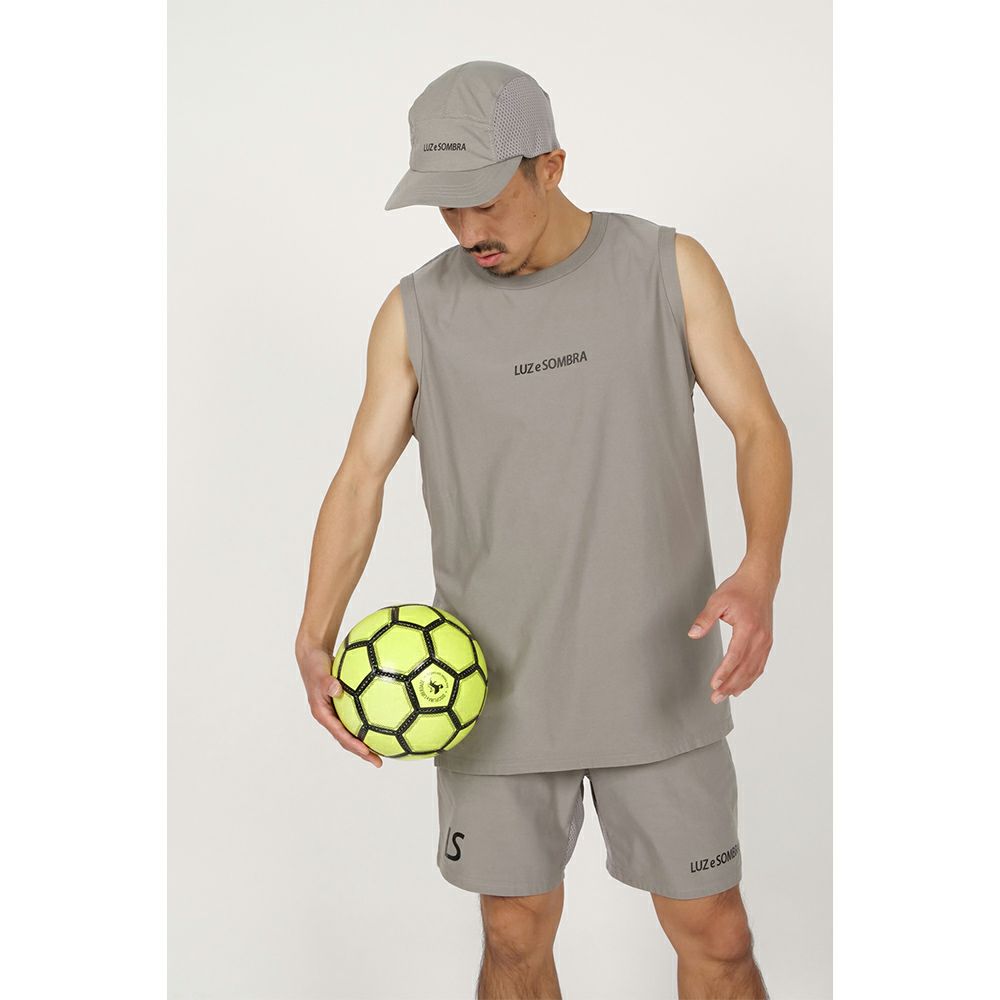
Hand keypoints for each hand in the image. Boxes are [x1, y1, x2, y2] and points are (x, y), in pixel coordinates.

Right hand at [297, 644, 382, 767]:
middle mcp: (329, 716)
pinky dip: (367, 725)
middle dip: (362, 752)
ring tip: (384, 750)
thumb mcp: (319, 672)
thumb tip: (337, 689)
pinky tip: (383, 724)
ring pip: (351, 732)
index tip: (367, 753)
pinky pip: (356, 718)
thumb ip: (327, 682)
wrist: (311, 656)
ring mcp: (335, 712)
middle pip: (346, 739)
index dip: (353, 745)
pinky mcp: (341, 706)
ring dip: (365, 742)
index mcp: (322, 713)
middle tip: (378, 761)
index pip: (339, 734)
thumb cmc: (315, 664)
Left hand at [687, 564, 775, 702]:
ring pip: (754, 669)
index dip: (725, 672)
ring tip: (726, 696)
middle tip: (716, 697)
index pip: (735, 656)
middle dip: (730, 685)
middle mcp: (760, 637)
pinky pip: (760, 664)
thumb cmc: (739, 589)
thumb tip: (693, 634)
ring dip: (741, 685)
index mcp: (748, 628)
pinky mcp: (767, 641)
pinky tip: (742, 686)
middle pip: (746, 668)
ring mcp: (766, 641)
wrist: (760, 581)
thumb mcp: (717, 600)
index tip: (714, 684)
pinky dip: (751, 678)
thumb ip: (705, 619)